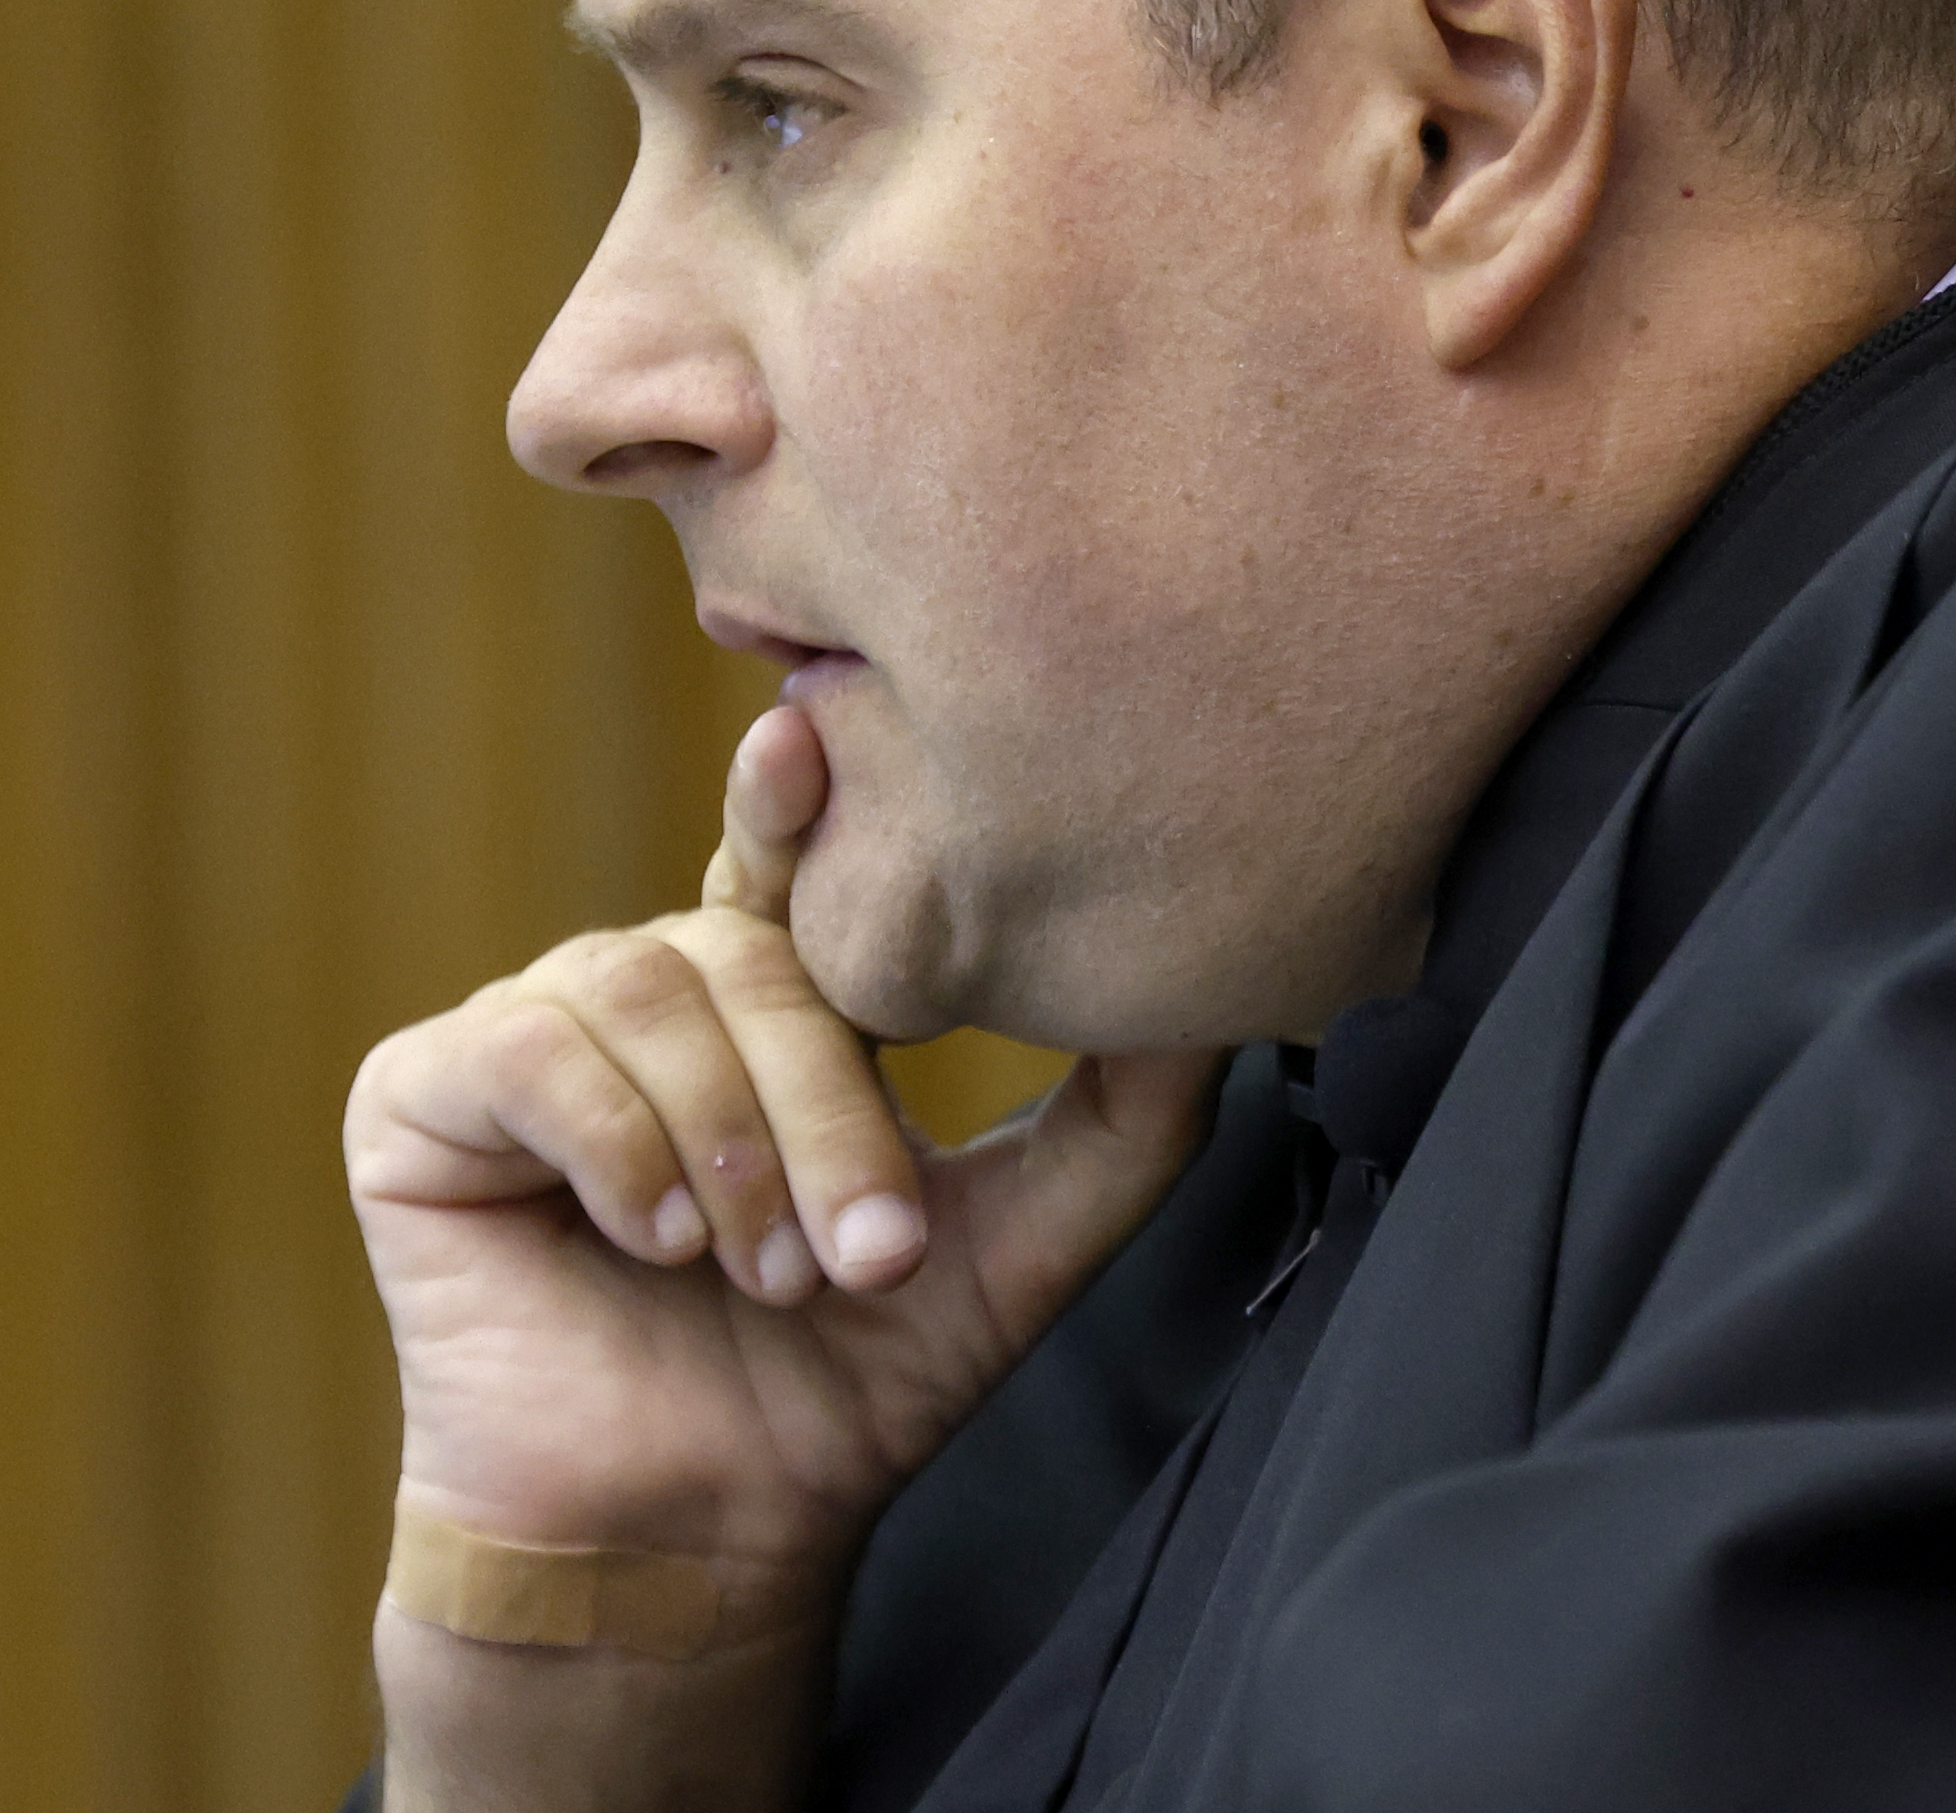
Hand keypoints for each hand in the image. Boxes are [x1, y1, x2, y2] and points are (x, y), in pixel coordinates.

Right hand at [346, 705, 1223, 1808]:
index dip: (803, 792)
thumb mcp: (1026, 1239)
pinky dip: (613, 1139)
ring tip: (765, 1272)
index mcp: (777, 997)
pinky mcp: (423, 1097)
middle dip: (826, 1110)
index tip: (821, 730)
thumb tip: (1222, 1000)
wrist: (697, 1534)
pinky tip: (651, 1236)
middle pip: (752, 954)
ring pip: (646, 990)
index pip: (800, 859)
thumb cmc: (855, 1383)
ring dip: (729, 1144)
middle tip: (866, 1256)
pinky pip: (525, 1048)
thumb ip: (1126, 1117)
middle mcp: (657, 988)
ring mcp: (535, 1031)